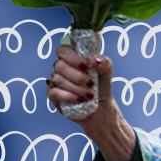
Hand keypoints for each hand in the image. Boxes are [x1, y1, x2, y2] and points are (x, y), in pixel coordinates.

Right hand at [48, 46, 134, 160]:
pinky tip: (79, 99)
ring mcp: (55, 82)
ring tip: (89, 95)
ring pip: (58, 79)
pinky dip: (68, 96)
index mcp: (72, 60)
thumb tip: (93, 60)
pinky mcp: (53, 96)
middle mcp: (61, 69)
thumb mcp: (107, 74)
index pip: (63, 50)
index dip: (72, 57)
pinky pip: (54, 92)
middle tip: (91, 83)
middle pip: (60, 65)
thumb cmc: (101, 89)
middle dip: (77, 76)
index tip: (86, 66)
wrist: (101, 111)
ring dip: (76, 88)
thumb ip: (104, 63)